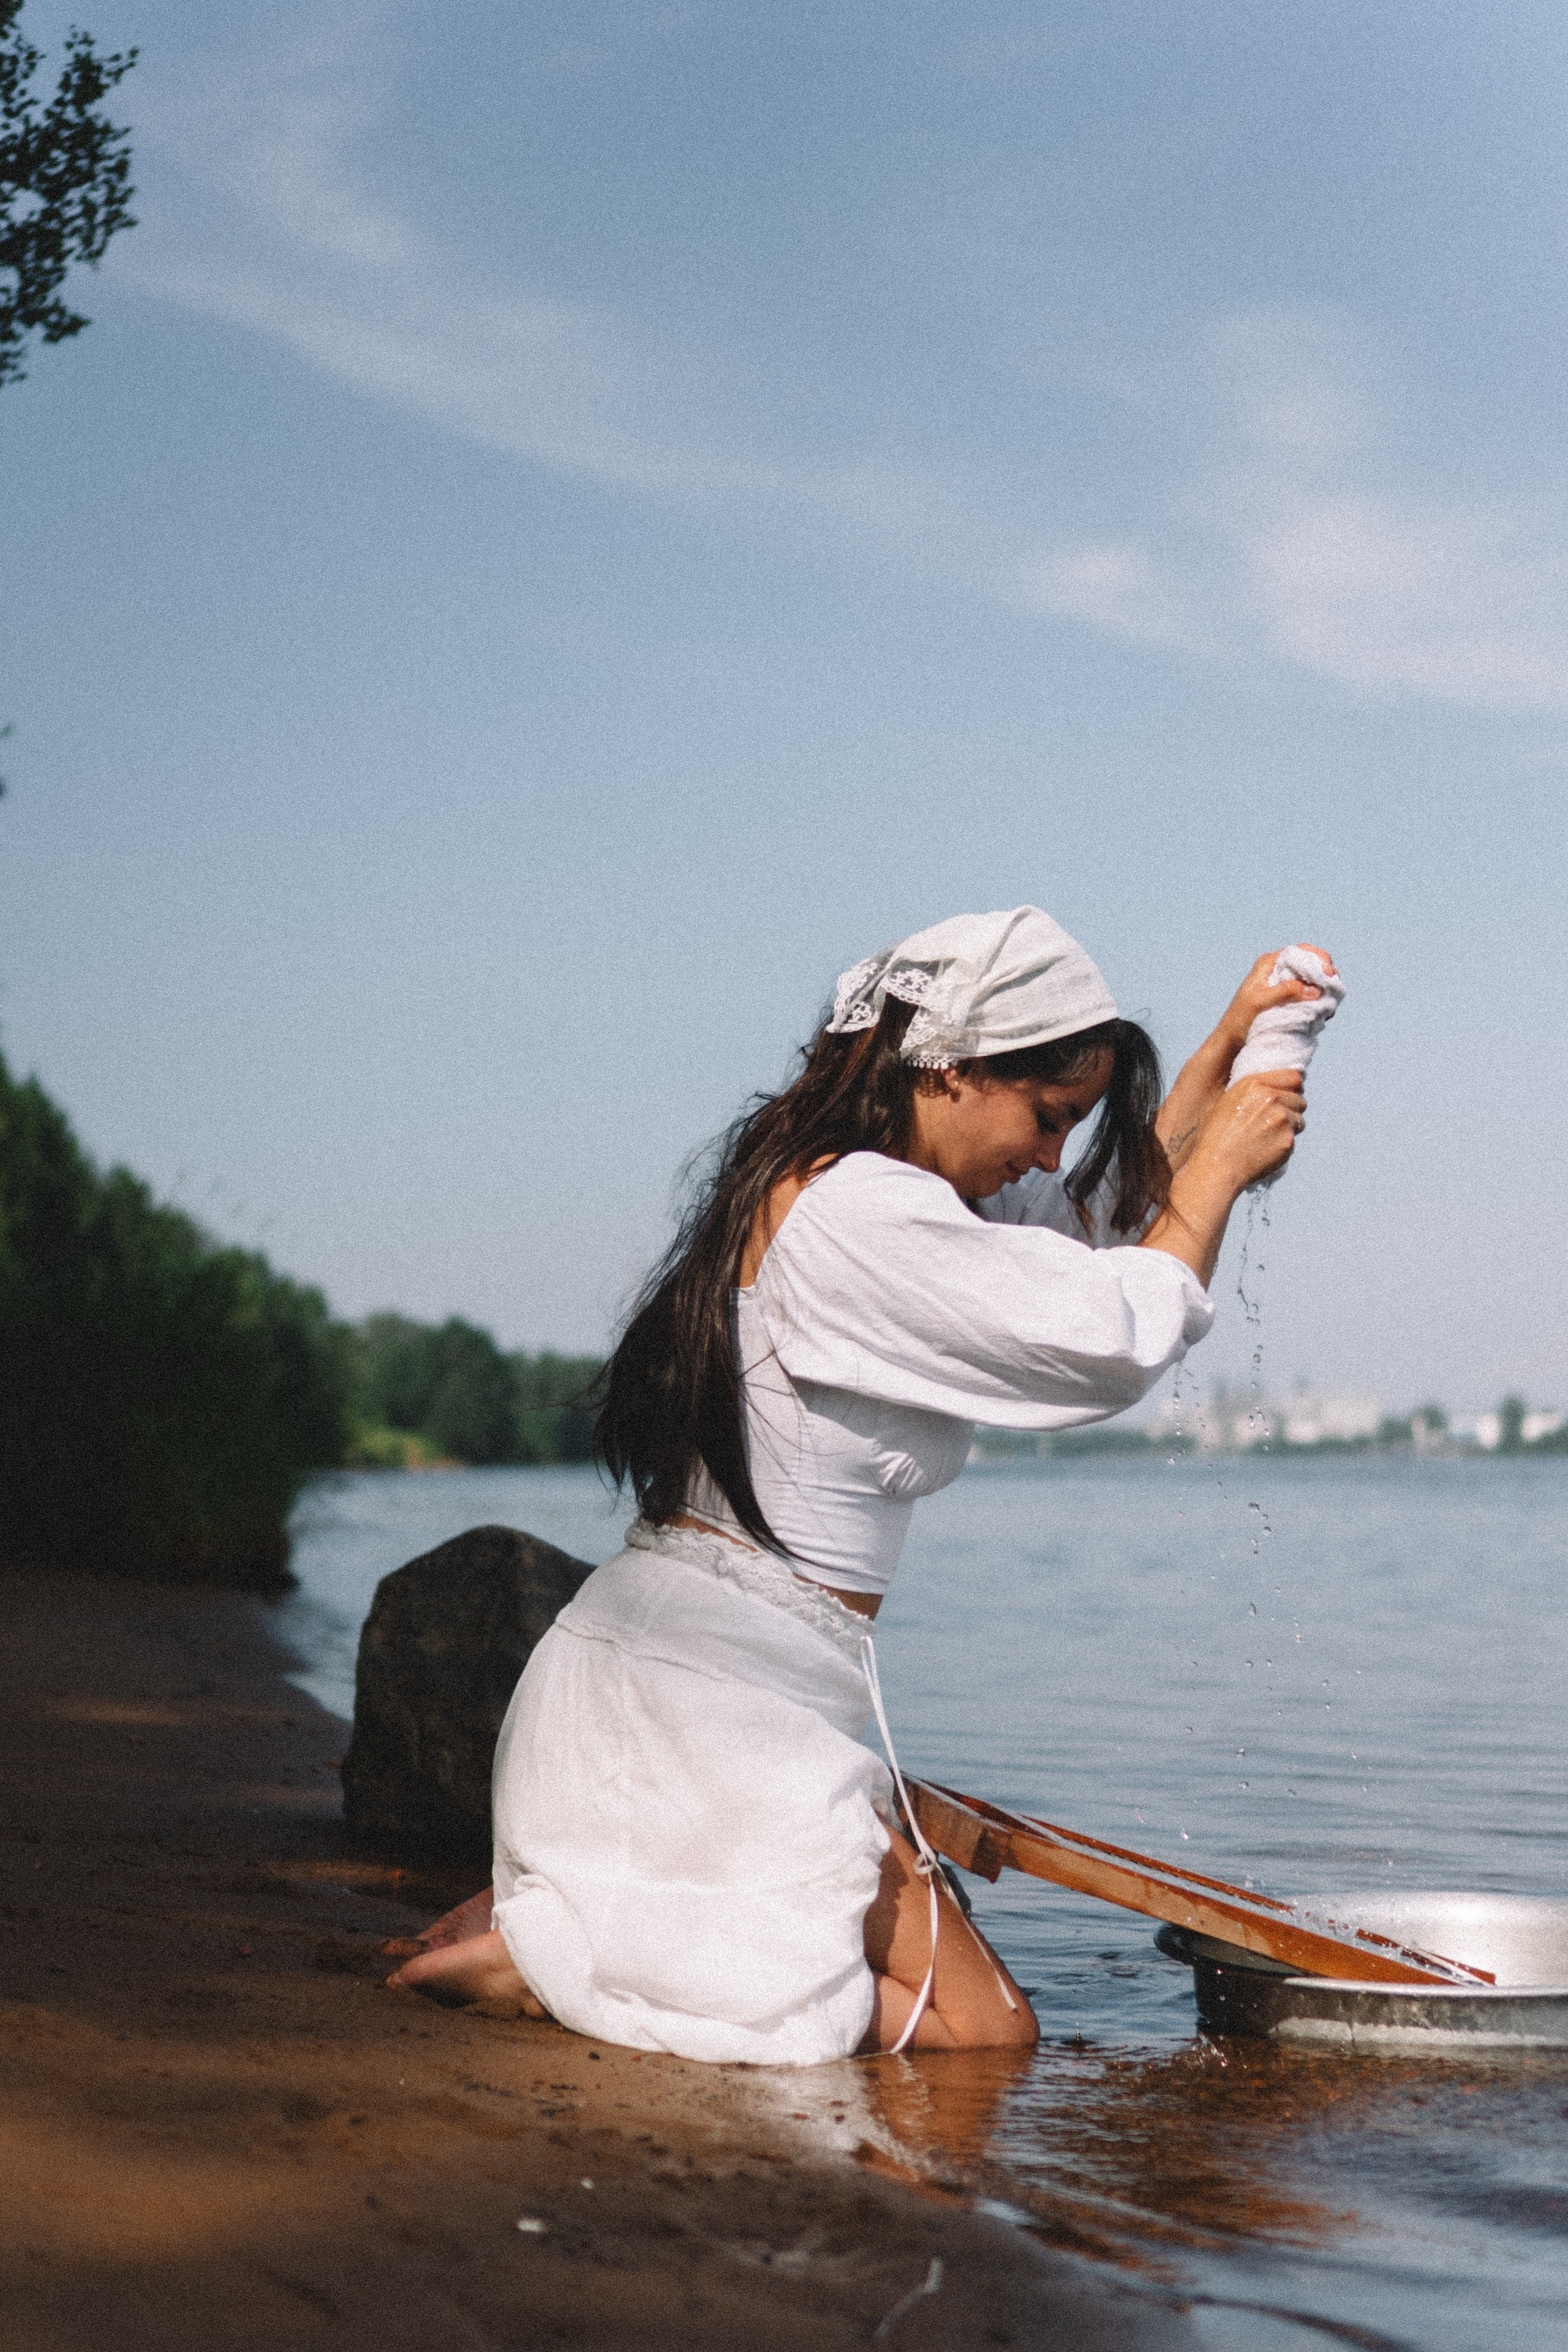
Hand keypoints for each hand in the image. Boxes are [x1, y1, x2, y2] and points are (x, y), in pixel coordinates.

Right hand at [1191, 1069, 1306, 1191]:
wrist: (1217, 1166)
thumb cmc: (1214, 1137)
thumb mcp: (1223, 1102)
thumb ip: (1248, 1092)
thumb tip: (1264, 1089)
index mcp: (1254, 1084)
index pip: (1294, 1077)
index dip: (1293, 1087)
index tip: (1289, 1095)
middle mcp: (1271, 1098)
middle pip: (1299, 1098)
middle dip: (1292, 1108)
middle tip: (1277, 1120)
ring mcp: (1281, 1119)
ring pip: (1299, 1119)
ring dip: (1289, 1126)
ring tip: (1269, 1136)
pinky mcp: (1288, 1140)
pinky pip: (1294, 1138)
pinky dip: (1284, 1144)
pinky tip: (1267, 1149)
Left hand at [1216, 945, 1336, 1061]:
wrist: (1231, 1040)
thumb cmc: (1239, 1019)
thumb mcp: (1260, 1002)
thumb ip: (1285, 992)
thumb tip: (1315, 989)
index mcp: (1269, 963)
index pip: (1301, 951)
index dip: (1319, 959)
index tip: (1329, 974)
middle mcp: (1279, 971)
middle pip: (1312, 965)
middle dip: (1326, 977)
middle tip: (1334, 992)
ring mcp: (1286, 986)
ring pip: (1314, 982)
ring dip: (1325, 992)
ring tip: (1328, 1007)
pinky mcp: (1290, 1001)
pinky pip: (1312, 997)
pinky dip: (1320, 1003)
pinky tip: (1323, 1014)